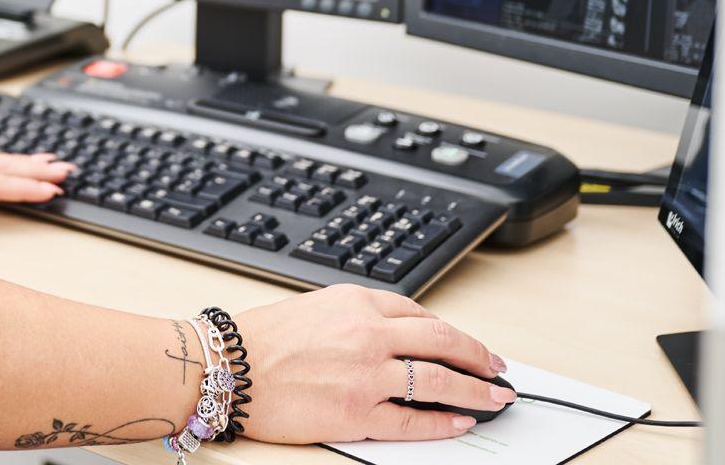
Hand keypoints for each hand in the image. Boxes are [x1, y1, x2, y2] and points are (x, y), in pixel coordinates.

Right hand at [229, 284, 513, 442]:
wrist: (226, 367)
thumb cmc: (261, 339)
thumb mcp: (315, 307)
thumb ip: (357, 317)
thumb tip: (397, 336)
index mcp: (356, 301)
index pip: (420, 314)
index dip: (453, 332)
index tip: (469, 345)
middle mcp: (367, 333)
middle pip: (442, 341)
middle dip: (478, 357)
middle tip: (498, 369)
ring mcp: (365, 374)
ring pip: (438, 381)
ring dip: (474, 391)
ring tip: (494, 398)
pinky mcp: (356, 411)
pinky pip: (414, 420)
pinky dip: (443, 422)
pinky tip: (459, 422)